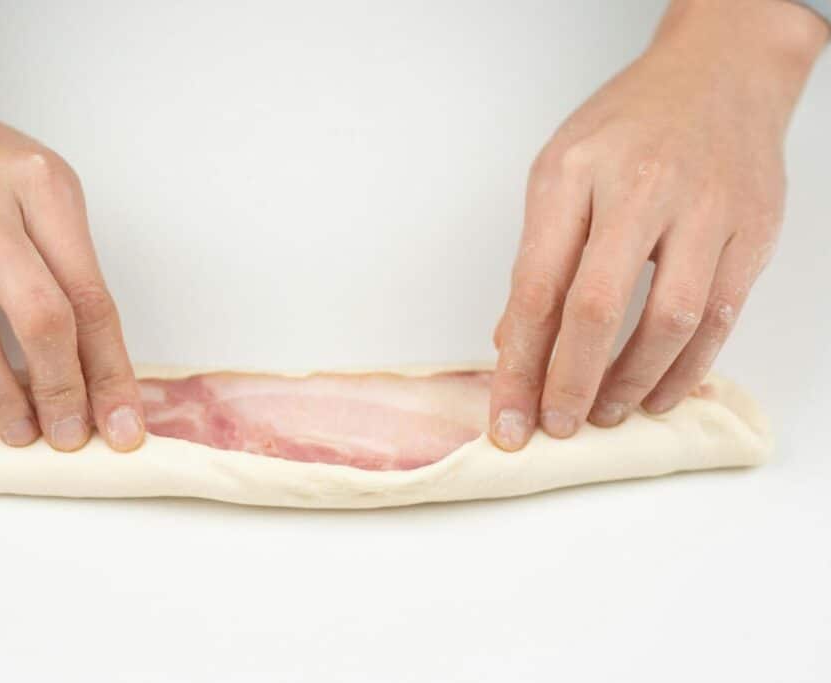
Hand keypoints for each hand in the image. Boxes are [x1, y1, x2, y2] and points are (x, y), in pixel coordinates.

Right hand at [0, 68, 144, 451]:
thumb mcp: (39, 188)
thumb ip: (69, 264)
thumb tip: (97, 368)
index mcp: (40, 185)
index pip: (89, 294)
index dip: (110, 369)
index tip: (123, 422)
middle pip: (40, 316)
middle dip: (63, 390)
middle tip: (73, 436)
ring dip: (4, 401)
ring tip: (24, 435)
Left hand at [489, 0, 826, 449]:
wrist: (718, 74)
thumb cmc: (626, 127)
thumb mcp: (558, 173)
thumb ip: (537, 256)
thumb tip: (513, 341)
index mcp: (572, 175)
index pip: (537, 287)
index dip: (520, 364)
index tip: (506, 418)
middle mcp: (638, 190)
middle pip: (597, 308)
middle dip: (568, 382)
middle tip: (553, 427)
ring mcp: (704, 210)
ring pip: (669, 320)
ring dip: (631, 383)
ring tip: (602, 414)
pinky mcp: (754, 230)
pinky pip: (721, 317)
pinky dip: (687, 369)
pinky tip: (657, 395)